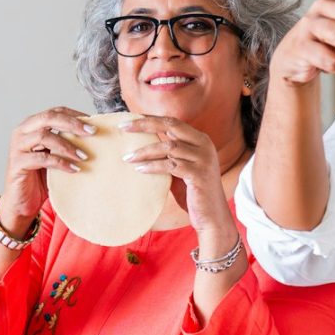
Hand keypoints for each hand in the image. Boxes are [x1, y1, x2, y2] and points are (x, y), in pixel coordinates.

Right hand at [0, 107, 95, 231]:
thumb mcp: (57, 156)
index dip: (75, 115)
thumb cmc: (41, 177)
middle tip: (92, 132)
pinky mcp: (17, 163)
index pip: (55, 111)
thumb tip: (96, 135)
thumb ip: (68, 143)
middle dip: (72, 123)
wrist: (23, 202)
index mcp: (32, 125)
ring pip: (44, 136)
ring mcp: (17, 146)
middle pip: (48, 117)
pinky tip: (74, 169)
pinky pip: (41, 159)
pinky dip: (60, 163)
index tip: (94, 122)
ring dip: (67, 145)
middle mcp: (22, 132)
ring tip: (84, 156)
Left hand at [120, 115, 234, 241]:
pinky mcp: (198, 174)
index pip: (173, 122)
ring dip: (144, 151)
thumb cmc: (192, 192)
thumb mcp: (180, 167)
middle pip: (171, 126)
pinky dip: (153, 166)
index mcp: (200, 140)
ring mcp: (203, 159)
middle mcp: (204, 145)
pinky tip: (139, 169)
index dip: (151, 119)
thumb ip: (169, 154)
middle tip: (123, 128)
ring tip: (127, 158)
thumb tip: (141, 143)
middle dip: (145, 124)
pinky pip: (170, 165)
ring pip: (168, 147)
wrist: (211, 215)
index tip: (129, 120)